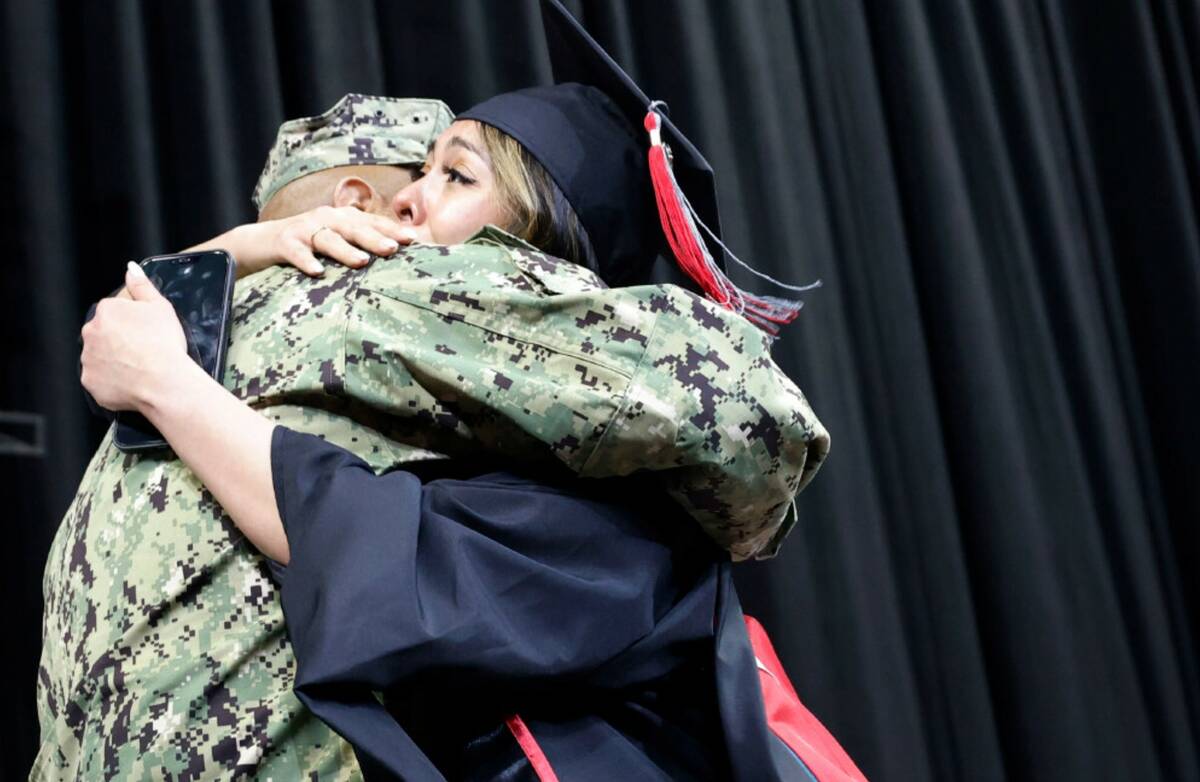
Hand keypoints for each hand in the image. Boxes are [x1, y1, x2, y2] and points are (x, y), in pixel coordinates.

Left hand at [80, 263, 191, 411]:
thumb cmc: (164, 343)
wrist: (164, 382)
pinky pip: (100, 380)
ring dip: (114, 360)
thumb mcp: (161, 306)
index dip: (132, 323)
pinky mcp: (91, 382)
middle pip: (103, 334)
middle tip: (143, 350)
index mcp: (107, 310)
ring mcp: (88, 359)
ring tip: (139, 368)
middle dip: (119, 340)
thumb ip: (142, 285)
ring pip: (100, 357)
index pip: (114, 312)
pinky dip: (112, 382)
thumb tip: (131, 268)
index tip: (145, 333)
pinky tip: (131, 382)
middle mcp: (90, 332)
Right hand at [191, 206, 416, 278]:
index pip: (371, 222)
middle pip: (353, 227)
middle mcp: (325, 219)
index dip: (392, 229)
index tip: (414, 240)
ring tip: (362, 262)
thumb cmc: (307, 245)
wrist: (259, 243)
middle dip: (375, 237)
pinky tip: (317, 273)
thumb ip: (360, 246)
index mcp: (341, 218)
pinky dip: (306, 261)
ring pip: (328, 238)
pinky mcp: (283, 243)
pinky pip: (296, 252)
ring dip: (345, 249)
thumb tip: (396, 258)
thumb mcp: (335, 241)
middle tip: (395, 248)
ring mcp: (303, 230)